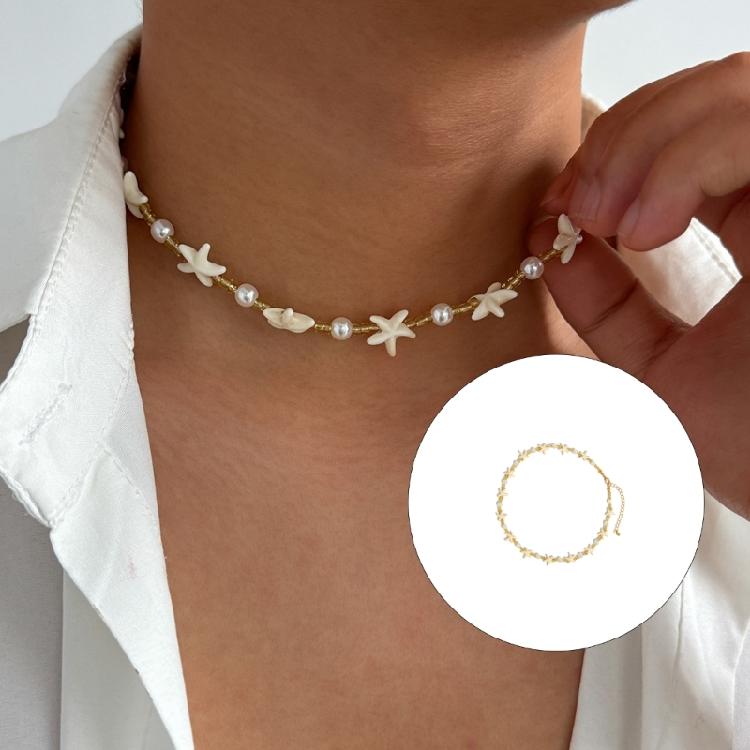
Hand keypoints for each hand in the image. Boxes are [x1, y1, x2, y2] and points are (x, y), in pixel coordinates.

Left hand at [527, 52, 749, 520]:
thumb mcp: (659, 370)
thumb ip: (607, 306)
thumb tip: (547, 241)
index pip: (696, 138)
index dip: (618, 151)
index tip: (557, 207)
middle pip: (718, 94)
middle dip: (627, 136)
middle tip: (577, 205)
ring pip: (740, 92)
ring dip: (650, 142)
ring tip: (608, 221)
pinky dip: (691, 158)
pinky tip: (646, 228)